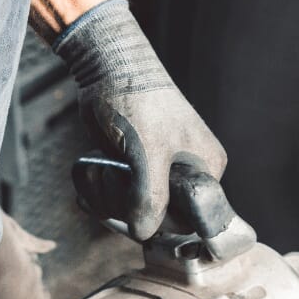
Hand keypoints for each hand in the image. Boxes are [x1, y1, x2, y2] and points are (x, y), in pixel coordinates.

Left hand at [54, 0, 226, 239]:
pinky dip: (101, 188)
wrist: (109, 66)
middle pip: (157, 218)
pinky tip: (93, 169)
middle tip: (112, 174)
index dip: (156, 221)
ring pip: (133, 209)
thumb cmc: (135, 100)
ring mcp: (161, 170)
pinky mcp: (136, 167)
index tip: (130, 208)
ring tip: (100, 165)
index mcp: (205, 169)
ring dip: (107, 194)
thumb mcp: (147, 152)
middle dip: (124, 203)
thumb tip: (144, 233)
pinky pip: (120, 195)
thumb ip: (150, 196)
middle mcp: (188, 172)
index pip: (187, 220)